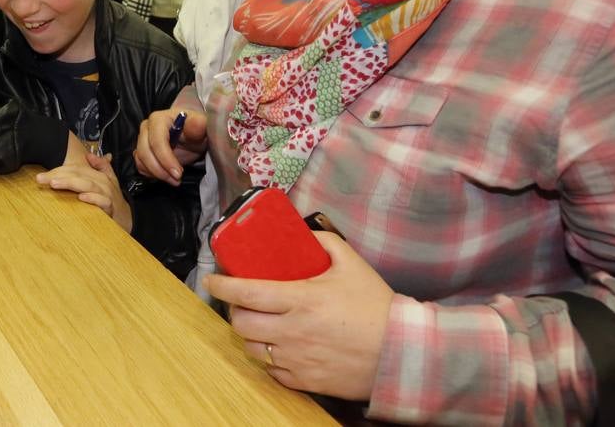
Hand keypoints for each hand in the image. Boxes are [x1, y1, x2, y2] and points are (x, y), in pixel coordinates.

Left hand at [37, 150, 132, 231]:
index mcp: (98, 174)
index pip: (76, 168)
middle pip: (79, 174)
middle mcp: (102, 182)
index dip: (58, 170)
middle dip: (59, 175)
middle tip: (41, 178)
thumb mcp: (107, 179)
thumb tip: (89, 155)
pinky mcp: (110, 208)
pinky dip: (92, 199)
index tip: (41, 176)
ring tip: (55, 183)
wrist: (127, 218)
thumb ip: (100, 166)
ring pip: (88, 185)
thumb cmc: (111, 198)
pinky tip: (81, 197)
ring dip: (71, 183)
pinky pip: (102, 202)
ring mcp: (106, 194)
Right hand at [134, 105, 206, 185]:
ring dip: (157, 174)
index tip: (179, 173)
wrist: (192, 137)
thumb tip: (196, 123)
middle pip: (145, 152)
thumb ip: (198, 125)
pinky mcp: (141, 152)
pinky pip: (140, 166)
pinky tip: (166, 175)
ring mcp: (141, 140)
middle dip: (160, 170)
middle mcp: (146, 128)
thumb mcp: (202, 128)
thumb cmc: (196, 131)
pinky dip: (151, 174)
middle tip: (177, 179)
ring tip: (174, 179)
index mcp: (159, 119)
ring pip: (140, 160)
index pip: (156, 140)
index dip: (165, 159)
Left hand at [203, 232, 393, 400]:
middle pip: (241, 323)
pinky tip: (280, 346)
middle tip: (241, 301)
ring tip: (259, 323)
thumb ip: (323, 243)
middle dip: (234, 310)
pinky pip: (273, 371)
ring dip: (250, 335)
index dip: (222, 285)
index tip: (212, 280)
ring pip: (252, 349)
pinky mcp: (306, 381)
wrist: (403, 353)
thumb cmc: (377, 308)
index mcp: (301, 300)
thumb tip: (302, 233)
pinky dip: (270, 358)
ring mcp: (297, 359)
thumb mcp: (351, 264)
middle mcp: (293, 331)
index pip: (246, 292)